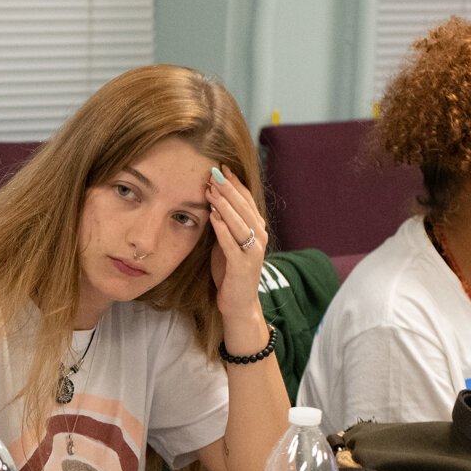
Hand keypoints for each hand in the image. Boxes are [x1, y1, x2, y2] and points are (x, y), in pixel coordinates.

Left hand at [205, 165, 269, 337]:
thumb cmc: (229, 271)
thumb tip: (212, 199)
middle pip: (244, 207)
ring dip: (225, 205)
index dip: (235, 183)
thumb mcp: (226, 241)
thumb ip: (224, 222)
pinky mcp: (243, 266)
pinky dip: (223, 229)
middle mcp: (259, 237)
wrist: (238, 302)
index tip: (222, 167)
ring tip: (211, 190)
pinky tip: (213, 217)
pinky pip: (232, 244)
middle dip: (228, 189)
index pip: (246, 200)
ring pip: (240, 222)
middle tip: (214, 172)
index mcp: (257, 229)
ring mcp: (253, 252)